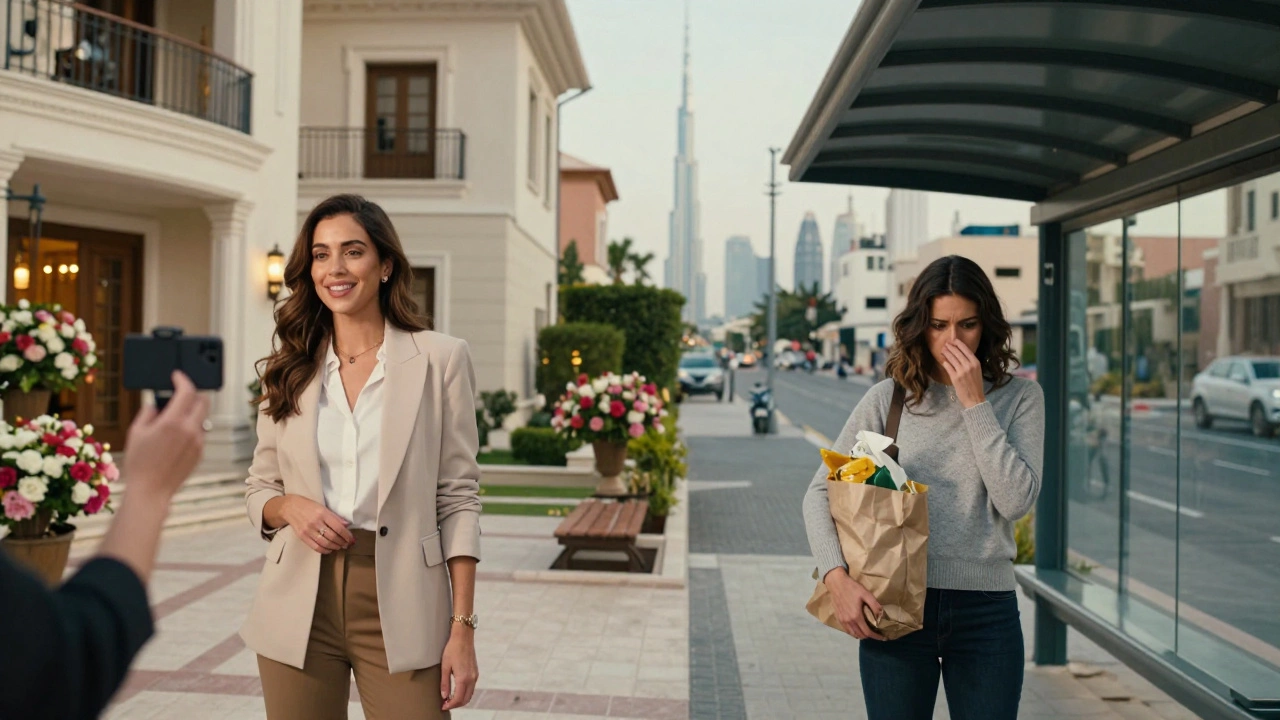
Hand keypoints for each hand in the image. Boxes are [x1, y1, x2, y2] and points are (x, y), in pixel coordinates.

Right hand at [120, 371, 209, 502]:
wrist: (150, 491)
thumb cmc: (139, 463)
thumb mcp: (136, 432)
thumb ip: (148, 412)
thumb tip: (156, 404)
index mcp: (173, 422)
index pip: (187, 391)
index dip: (183, 380)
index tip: (177, 376)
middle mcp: (190, 430)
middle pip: (203, 402)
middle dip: (193, 394)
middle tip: (180, 394)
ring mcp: (198, 442)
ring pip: (202, 418)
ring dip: (192, 413)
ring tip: (173, 419)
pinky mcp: (201, 452)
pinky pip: (200, 433)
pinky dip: (191, 428)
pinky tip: (175, 437)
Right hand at [279, 496, 354, 552]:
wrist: (290, 507)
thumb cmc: (309, 506)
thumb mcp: (323, 507)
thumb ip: (335, 517)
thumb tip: (347, 525)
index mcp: (322, 513)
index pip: (338, 527)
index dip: (347, 535)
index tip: (352, 539)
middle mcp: (315, 522)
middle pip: (333, 536)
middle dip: (342, 542)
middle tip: (347, 544)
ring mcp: (308, 530)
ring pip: (325, 543)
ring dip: (335, 547)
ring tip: (340, 546)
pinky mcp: (302, 537)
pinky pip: (315, 547)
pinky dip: (325, 550)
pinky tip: (330, 549)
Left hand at [440, 627, 477, 710]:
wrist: (463, 637)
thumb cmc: (452, 649)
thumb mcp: (445, 666)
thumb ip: (444, 683)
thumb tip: (444, 696)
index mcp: (463, 678)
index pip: (458, 699)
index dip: (450, 705)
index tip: (443, 706)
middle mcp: (472, 679)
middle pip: (466, 699)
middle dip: (456, 705)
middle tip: (445, 704)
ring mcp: (475, 675)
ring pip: (470, 694)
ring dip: (460, 699)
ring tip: (449, 698)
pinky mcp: (475, 672)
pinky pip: (471, 688)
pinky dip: (464, 693)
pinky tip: (456, 690)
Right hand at [823, 568, 884, 640]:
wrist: (837, 583)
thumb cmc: (852, 588)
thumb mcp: (866, 594)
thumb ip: (874, 605)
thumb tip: (882, 616)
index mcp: (856, 616)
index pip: (867, 632)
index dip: (876, 636)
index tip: (883, 638)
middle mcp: (849, 621)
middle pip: (860, 635)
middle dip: (869, 636)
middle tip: (876, 633)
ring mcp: (842, 620)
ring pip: (853, 634)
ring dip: (861, 635)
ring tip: (867, 632)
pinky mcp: (838, 618)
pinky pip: (847, 630)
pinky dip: (853, 632)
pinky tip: (857, 628)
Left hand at [939, 339, 985, 407]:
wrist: (975, 398)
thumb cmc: (976, 385)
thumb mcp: (977, 371)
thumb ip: (970, 363)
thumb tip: (961, 354)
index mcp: (976, 363)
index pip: (966, 349)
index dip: (958, 344)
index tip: (953, 340)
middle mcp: (969, 365)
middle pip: (957, 352)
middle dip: (950, 347)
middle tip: (946, 344)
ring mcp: (961, 371)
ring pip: (951, 358)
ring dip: (946, 353)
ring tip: (943, 350)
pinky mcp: (955, 377)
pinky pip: (948, 366)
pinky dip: (945, 362)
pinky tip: (943, 360)